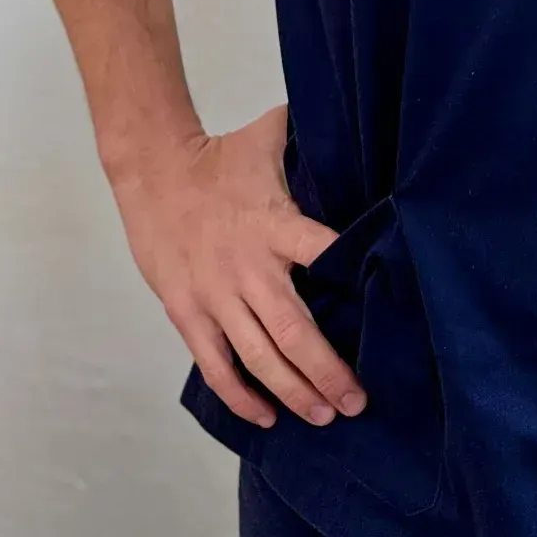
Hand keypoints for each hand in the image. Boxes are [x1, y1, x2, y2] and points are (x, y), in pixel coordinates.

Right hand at [109, 103, 366, 430]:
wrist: (153, 171)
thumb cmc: (219, 157)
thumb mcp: (269, 137)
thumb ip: (308, 135)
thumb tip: (347, 118)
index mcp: (276, 224)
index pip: (321, 252)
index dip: (349, 275)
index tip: (383, 309)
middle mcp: (249, 268)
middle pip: (294, 331)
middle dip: (328, 371)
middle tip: (357, 402)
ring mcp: (216, 296)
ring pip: (259, 357)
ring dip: (293, 392)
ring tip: (324, 416)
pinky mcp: (188, 313)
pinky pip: (216, 365)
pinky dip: (240, 397)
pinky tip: (265, 418)